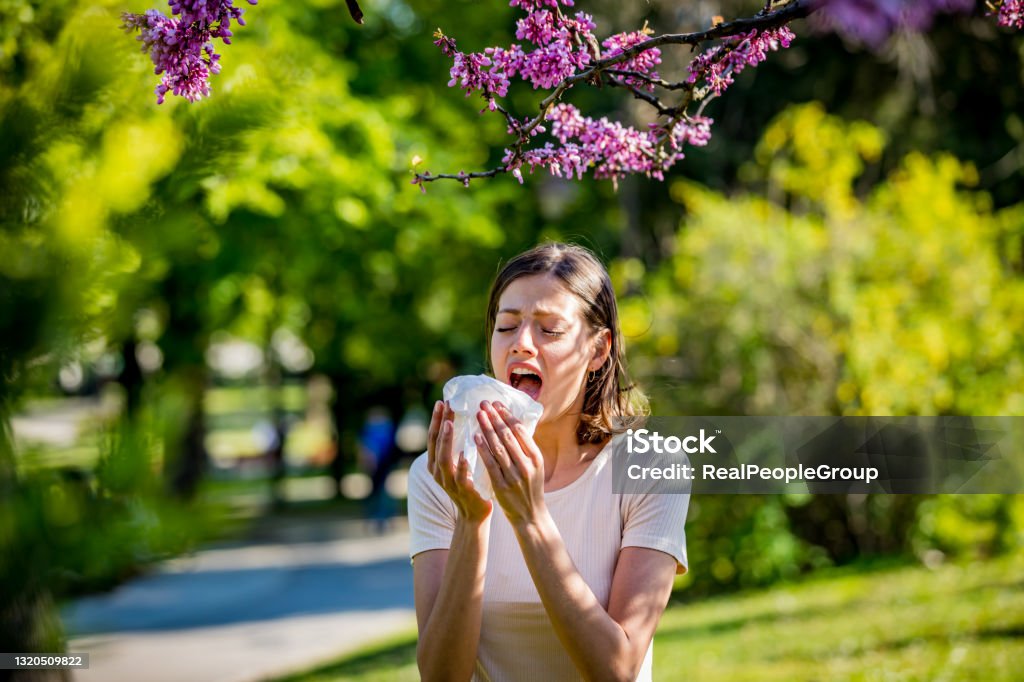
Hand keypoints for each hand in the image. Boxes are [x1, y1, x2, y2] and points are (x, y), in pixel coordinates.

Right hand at [427, 400, 491, 523]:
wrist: (474, 513)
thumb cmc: (469, 483)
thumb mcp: (458, 463)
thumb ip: (457, 446)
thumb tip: (463, 419)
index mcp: (435, 463)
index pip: (433, 437)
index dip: (437, 419)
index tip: (442, 401)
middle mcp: (438, 471)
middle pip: (436, 443)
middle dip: (440, 423)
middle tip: (446, 405)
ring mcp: (448, 482)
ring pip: (444, 458)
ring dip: (446, 440)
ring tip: (450, 423)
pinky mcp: (462, 491)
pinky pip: (460, 477)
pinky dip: (462, 465)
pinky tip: (465, 453)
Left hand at [475, 400, 546, 528]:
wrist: (530, 516)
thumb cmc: (530, 488)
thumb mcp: (535, 466)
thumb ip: (525, 448)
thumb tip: (513, 424)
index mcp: (536, 457)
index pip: (521, 431)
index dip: (508, 415)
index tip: (497, 403)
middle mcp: (527, 465)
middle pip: (509, 436)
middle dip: (495, 418)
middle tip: (484, 404)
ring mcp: (514, 476)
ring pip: (499, 447)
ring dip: (487, 429)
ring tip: (479, 415)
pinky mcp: (502, 486)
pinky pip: (490, 464)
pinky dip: (483, 449)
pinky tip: (475, 437)